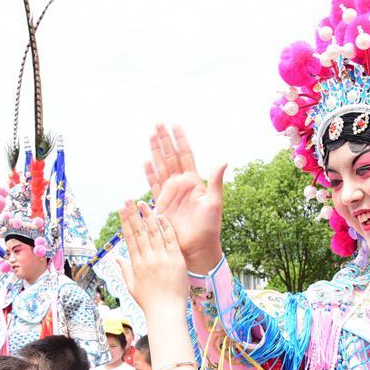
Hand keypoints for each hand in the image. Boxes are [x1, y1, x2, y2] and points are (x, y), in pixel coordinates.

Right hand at [117, 200, 187, 313]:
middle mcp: (147, 259)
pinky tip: (161, 216)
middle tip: (128, 200)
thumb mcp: (131, 286)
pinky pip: (171, 239)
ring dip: (148, 216)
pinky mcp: (176, 260)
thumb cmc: (149, 302)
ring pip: (154, 232)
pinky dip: (166, 227)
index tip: (121, 209)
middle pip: (139, 232)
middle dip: (133, 214)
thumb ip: (124, 270)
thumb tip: (115, 258)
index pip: (129, 238)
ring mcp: (162, 259)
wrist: (166, 312)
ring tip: (143, 203)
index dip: (125, 222)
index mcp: (136, 264)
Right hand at [145, 124, 225, 271]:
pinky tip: (146, 162)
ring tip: (151, 136)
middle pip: (170, 157)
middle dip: (165, 141)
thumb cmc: (209, 226)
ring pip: (161, 167)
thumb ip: (215, 181)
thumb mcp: (214, 202)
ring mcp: (171, 194)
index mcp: (194, 182)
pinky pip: (154, 185)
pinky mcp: (162, 204)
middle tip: (158, 123)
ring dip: (155, 152)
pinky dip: (149, 174)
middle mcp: (181, 185)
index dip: (180, 140)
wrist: (197, 246)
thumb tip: (223, 160)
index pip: (186, 155)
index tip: (175, 125)